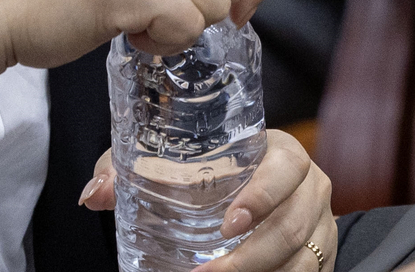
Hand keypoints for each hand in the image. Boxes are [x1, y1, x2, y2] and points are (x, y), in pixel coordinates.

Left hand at [79, 128, 336, 270]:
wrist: (250, 193)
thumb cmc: (212, 170)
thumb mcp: (172, 164)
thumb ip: (130, 172)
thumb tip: (93, 195)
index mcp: (284, 153)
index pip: (285, 170)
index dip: (261, 197)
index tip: (227, 225)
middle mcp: (311, 188)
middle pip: (292, 227)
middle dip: (248, 259)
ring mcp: (321, 226)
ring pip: (302, 261)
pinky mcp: (322, 256)